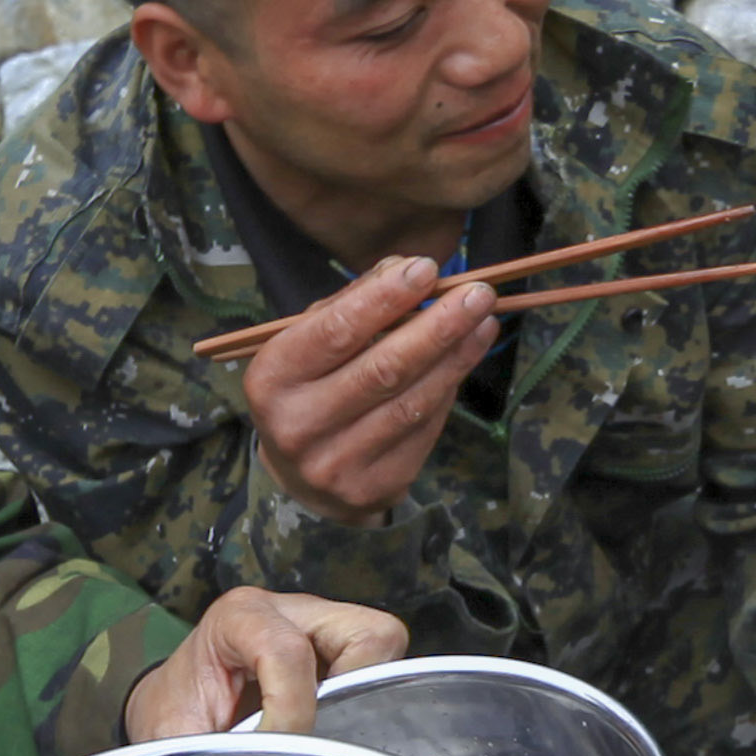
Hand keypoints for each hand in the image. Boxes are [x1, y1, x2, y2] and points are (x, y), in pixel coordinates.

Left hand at [126, 588, 409, 738]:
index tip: (273, 751)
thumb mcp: (177, 736)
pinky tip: (336, 730)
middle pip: (368, 634)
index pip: (289, 652)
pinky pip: (381, 668)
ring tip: (332, 732)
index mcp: (239, 617)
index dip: (290, 712)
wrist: (172, 704)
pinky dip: (368, 701)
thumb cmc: (174, 715)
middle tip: (323, 735)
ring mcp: (321, 625)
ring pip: (384, 647)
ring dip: (367, 696)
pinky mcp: (339, 649)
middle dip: (354, 693)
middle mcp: (289, 610)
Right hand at [237, 258, 500, 523]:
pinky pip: (424, 428)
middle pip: (382, 369)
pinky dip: (450, 387)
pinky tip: (468, 355)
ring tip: (484, 320)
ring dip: (455, 356)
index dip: (385, 298)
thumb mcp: (310, 341)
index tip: (426, 268)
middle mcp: (299, 426)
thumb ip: (353, 303)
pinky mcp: (375, 487)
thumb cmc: (309, 389)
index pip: (336, 332)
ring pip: (411, 402)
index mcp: (272, 380)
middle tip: (478, 293)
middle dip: (437, 326)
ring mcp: (337, 464)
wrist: (303, 478)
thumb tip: (406, 268)